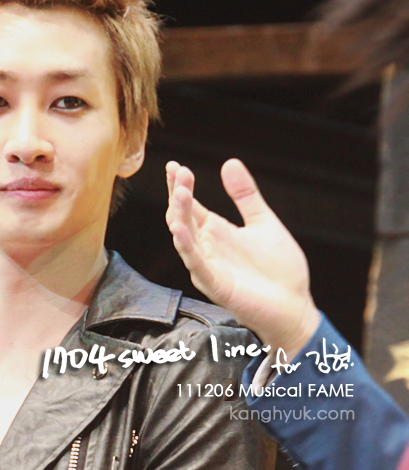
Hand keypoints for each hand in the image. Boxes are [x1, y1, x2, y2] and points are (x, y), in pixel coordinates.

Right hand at [165, 159, 320, 360]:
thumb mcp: (263, 223)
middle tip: (179, 172)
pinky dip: (187, 246)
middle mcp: (206, 248)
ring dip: (179, 215)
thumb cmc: (280, 270)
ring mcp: (208, 266)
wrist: (295, 307)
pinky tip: (180, 229)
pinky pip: (197, 264)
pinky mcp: (216, 285)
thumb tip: (230, 162)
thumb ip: (246, 196)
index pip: (190, 206)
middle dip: (178, 195)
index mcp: (216, 232)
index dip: (180, 186)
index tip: (175, 165)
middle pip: (183, 218)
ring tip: (179, 193)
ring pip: (185, 238)